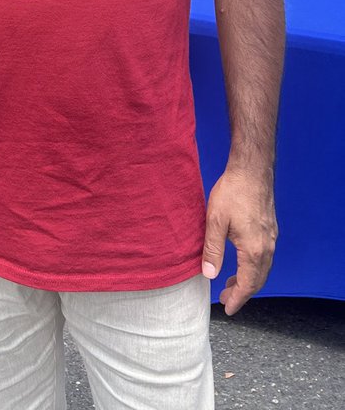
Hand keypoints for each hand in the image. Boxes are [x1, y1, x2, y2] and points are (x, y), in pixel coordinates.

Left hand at [201, 168, 276, 314]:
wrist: (252, 170)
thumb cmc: (232, 192)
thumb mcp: (215, 221)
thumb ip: (212, 250)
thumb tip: (209, 275)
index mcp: (253, 250)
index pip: (247, 284)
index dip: (237, 299)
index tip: (227, 309)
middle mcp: (267, 247)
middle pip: (258, 280)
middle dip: (242, 293)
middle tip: (226, 299)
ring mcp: (271, 238)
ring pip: (262, 269)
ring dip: (248, 280)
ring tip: (230, 284)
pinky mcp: (270, 229)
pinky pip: (264, 257)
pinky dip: (253, 267)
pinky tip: (241, 262)